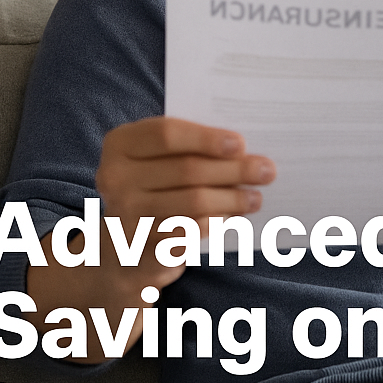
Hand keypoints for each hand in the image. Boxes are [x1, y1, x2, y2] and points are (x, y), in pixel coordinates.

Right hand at [94, 115, 275, 287]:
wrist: (121, 247)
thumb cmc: (153, 188)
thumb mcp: (160, 161)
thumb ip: (191, 149)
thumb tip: (245, 151)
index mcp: (120, 144)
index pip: (166, 134)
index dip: (206, 138)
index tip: (241, 144)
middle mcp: (115, 178)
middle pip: (187, 169)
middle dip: (233, 170)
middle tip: (267, 171)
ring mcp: (125, 216)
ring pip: (193, 202)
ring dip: (232, 199)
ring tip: (256, 197)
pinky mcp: (140, 248)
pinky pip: (190, 231)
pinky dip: (217, 222)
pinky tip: (233, 217)